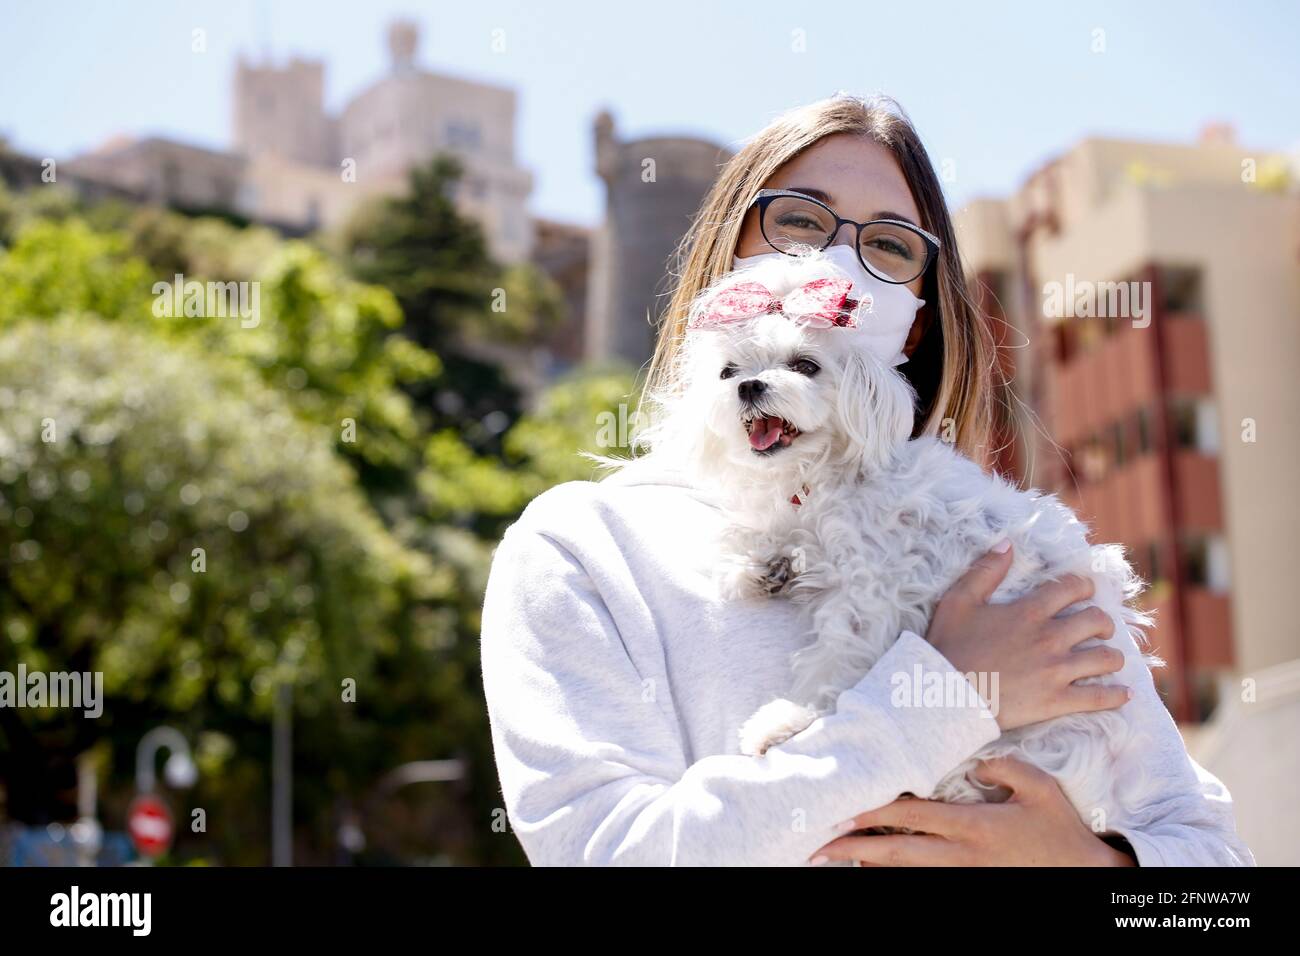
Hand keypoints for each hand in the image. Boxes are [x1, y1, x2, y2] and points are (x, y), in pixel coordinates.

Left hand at [811, 757, 1137, 866]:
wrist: (1089, 876)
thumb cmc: (1061, 830)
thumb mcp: (1040, 787)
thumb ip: (1004, 767)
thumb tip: (974, 763)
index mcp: (973, 825)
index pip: (910, 814)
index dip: (873, 809)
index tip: (842, 806)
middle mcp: (962, 855)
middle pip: (895, 852)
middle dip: (854, 846)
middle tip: (818, 845)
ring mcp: (964, 876)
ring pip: (905, 872)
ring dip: (869, 864)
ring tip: (835, 857)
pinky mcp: (971, 886)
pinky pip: (925, 882)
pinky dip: (898, 876)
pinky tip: (875, 869)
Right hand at [925, 540, 1129, 730]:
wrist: (944, 694)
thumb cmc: (949, 646)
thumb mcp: (959, 600)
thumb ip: (985, 570)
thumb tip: (1008, 543)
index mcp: (1029, 611)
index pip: (1072, 588)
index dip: (1084, 586)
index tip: (1085, 591)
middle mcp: (1050, 637)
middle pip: (1098, 621)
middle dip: (1103, 622)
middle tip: (1099, 628)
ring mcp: (1056, 671)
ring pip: (1105, 658)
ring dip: (1112, 656)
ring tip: (1109, 658)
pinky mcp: (1057, 700)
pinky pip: (1099, 697)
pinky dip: (1116, 695)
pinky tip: (1123, 693)